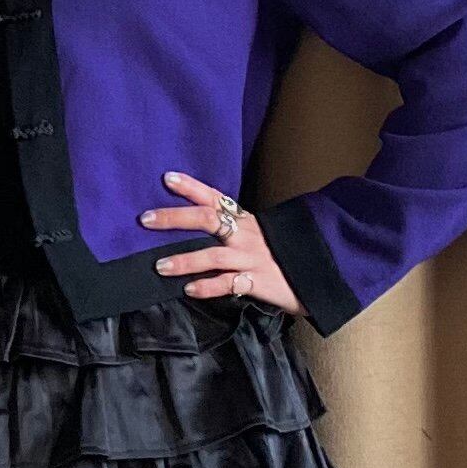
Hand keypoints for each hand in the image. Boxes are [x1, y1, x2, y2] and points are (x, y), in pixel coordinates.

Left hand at [141, 170, 302, 313]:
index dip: (191, 187)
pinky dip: (208, 286)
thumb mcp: (259, 237)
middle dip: (175, 218)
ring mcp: (252, 259)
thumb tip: (196, 231)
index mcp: (246, 221)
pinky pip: (229, 283)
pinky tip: (190, 289)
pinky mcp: (259, 282)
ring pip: (213, 255)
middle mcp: (246, 236)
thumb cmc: (284, 257)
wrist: (321, 276)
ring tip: (160, 266)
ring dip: (185, 259)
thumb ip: (233, 232)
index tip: (166, 178)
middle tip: (145, 219)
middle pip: (207, 220)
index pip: (215, 198)